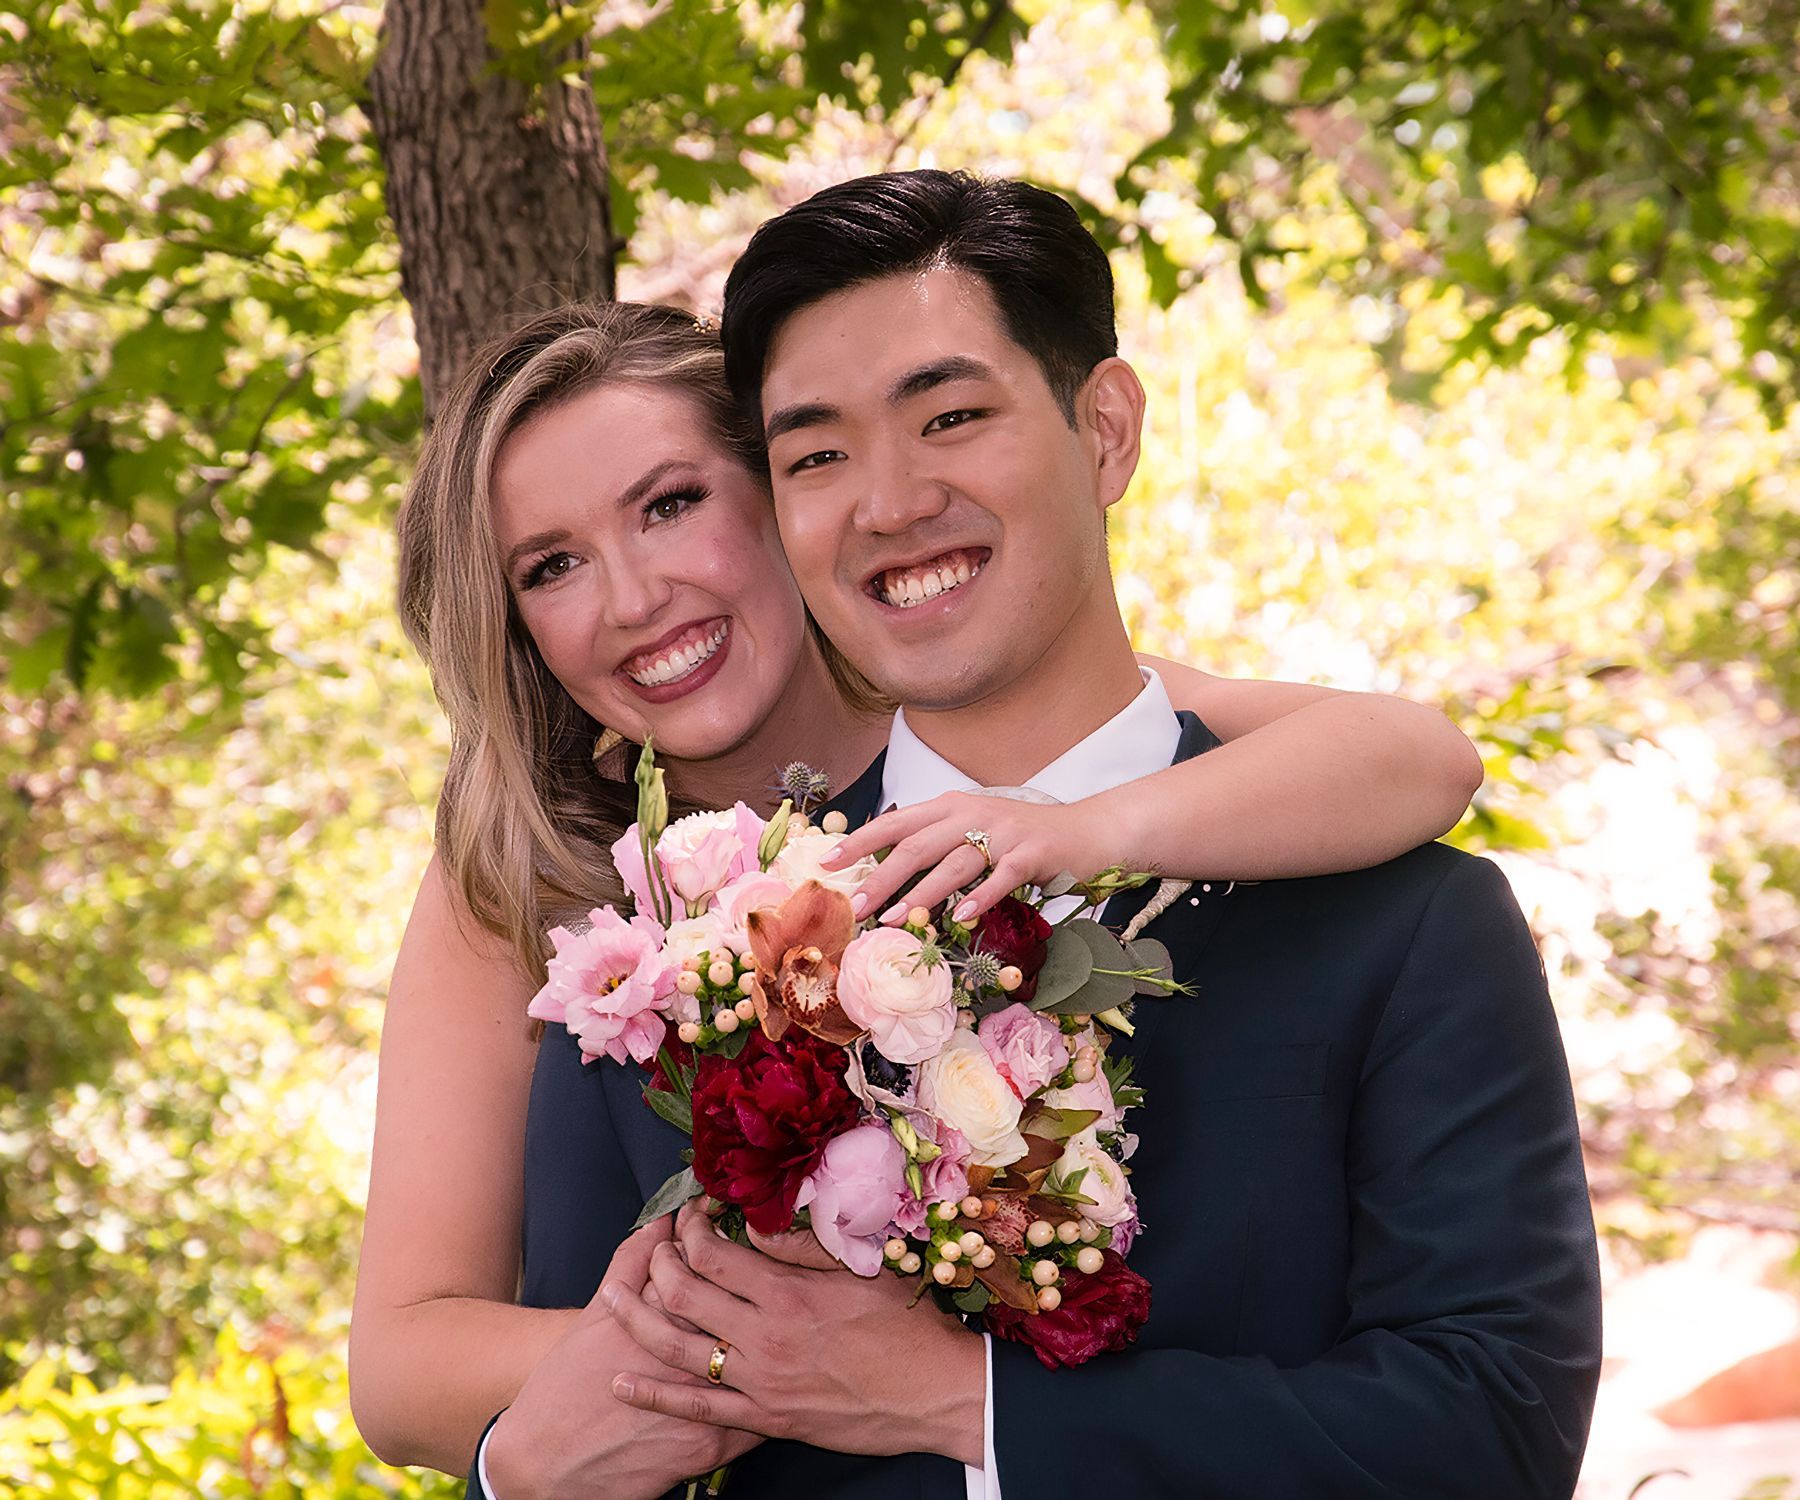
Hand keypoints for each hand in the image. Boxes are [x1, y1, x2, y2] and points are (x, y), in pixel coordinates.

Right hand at [485, 1215, 761, 1499]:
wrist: (544, 1466)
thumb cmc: (562, 1387)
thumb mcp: (592, 1318)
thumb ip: (629, 1264)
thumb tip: (660, 1221)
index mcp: (651, 1319)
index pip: (701, 1266)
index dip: (717, 1240)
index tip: (727, 1223)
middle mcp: (679, 1357)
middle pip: (734, 1309)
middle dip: (753, 1287)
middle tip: (764, 1269)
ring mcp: (698, 1402)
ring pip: (753, 1360)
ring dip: (770, 1335)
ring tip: (779, 1318)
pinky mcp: (708, 1444)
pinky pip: (757, 1415)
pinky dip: (771, 1392)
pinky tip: (779, 1375)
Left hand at [605, 1202, 984, 1465]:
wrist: (934, 1393)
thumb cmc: (905, 1326)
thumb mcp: (857, 1270)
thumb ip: (799, 1247)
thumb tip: (751, 1225)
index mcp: (788, 1293)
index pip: (713, 1252)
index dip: (690, 1227)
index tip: (689, 1213)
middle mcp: (765, 1336)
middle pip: (684, 1293)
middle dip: (658, 1263)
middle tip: (653, 1246)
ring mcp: (762, 1382)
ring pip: (678, 1348)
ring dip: (637, 1319)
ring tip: (611, 1297)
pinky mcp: (766, 1418)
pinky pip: (698, 1409)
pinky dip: (655, 1394)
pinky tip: (623, 1383)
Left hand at [823, 790, 1111, 925]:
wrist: (1087, 830)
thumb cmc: (1023, 837)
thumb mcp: (974, 829)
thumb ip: (936, 841)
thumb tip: (886, 868)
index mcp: (952, 805)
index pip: (896, 822)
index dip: (861, 841)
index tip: (828, 862)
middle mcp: (973, 813)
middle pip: (917, 845)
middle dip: (881, 877)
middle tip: (856, 906)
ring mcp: (1004, 833)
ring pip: (953, 863)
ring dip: (920, 894)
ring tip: (894, 919)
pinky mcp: (1031, 854)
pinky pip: (1001, 877)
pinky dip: (980, 896)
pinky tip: (961, 916)